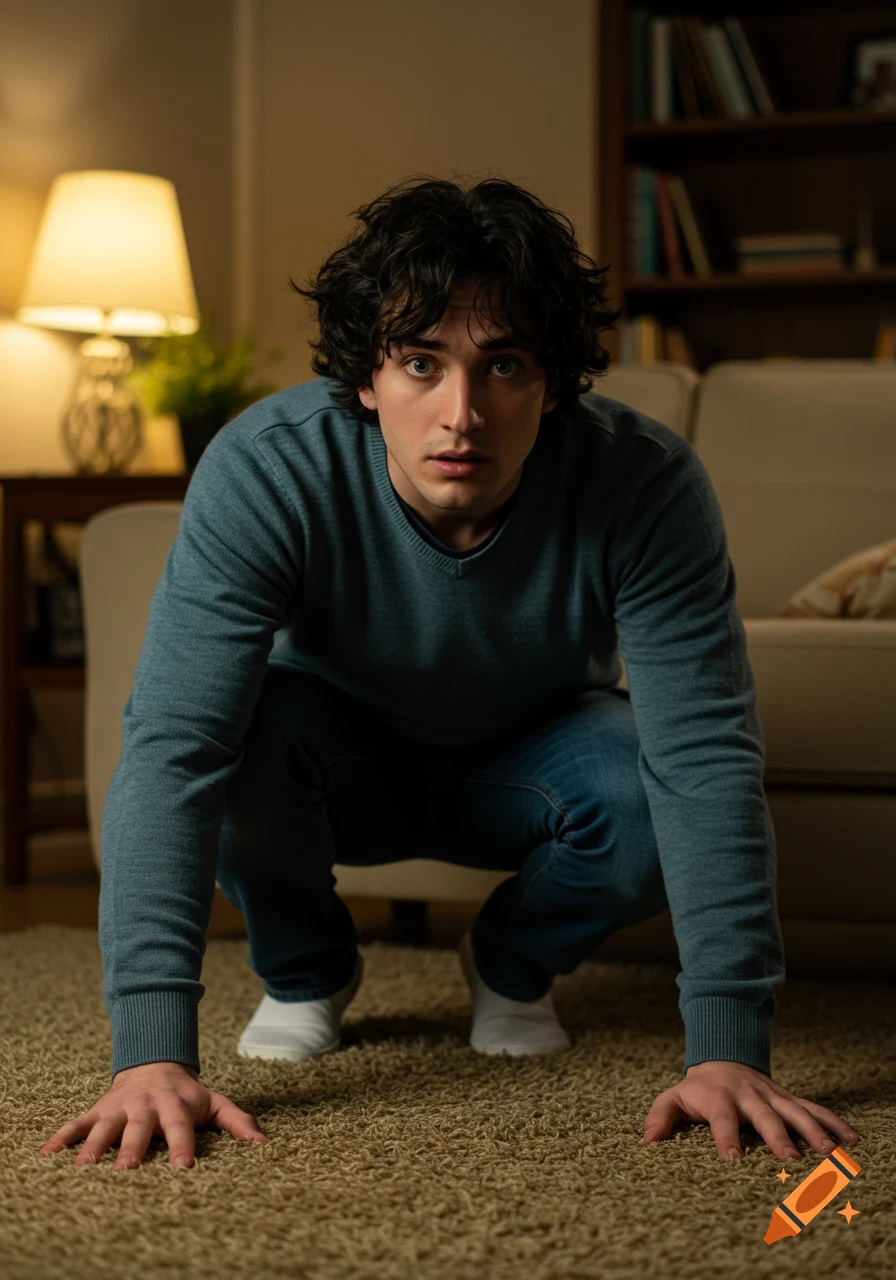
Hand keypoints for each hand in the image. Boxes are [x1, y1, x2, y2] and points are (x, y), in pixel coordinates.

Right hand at [39, 1062, 269, 1169]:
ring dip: (93, 1146)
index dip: (182, 1146)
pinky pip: (77, 1123)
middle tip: (126, 1173)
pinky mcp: (98, 1109)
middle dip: (132, 1149)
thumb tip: (263, 1145)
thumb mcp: (215, 1102)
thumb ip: (238, 1122)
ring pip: (104, 1126)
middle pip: (139, 1129)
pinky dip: (62, 1137)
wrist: (155, 1063)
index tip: (183, 1168)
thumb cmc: (187, 1094)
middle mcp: (145, 1105)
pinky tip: (47, 1154)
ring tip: (83, 1169)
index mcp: (175, 1106)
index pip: (181, 1128)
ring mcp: (119, 1107)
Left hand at [641, 1060, 862, 1162]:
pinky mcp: (788, 1099)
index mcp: (719, 1097)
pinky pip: (814, 1108)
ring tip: (831, 1152)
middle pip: (765, 1116)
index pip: (721, 1119)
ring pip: (795, 1111)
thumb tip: (647, 1141)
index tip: (733, 1160)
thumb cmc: (697, 1090)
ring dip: (813, 1130)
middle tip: (790, 1159)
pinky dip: (834, 1122)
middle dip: (778, 1136)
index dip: (726, 1138)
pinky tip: (853, 1139)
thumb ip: (659, 1117)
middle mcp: (749, 1095)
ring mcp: (772, 1096)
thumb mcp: (673, 1098)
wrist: (722, 1058)